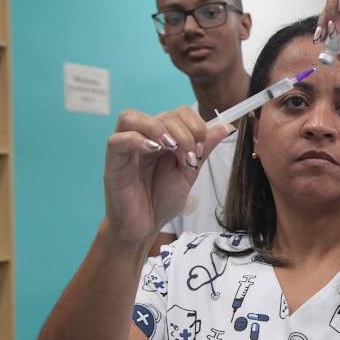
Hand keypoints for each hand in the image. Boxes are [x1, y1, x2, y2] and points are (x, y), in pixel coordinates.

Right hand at [103, 106, 232, 244]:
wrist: (145, 226)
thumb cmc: (163, 199)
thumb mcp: (189, 172)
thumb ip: (204, 148)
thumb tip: (226, 127)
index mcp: (164, 137)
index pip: (178, 112)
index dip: (194, 124)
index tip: (202, 147)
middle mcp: (144, 137)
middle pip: (161, 115)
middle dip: (183, 133)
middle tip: (190, 157)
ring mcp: (126, 148)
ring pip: (131, 117)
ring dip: (157, 127)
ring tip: (171, 147)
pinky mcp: (113, 162)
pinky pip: (116, 140)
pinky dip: (135, 140)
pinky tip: (152, 150)